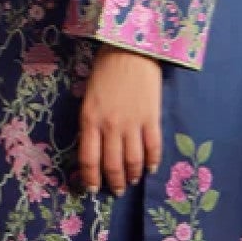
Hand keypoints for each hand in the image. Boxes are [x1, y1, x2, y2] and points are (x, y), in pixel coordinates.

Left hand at [77, 44, 162, 194]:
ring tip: (133, 181)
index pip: (89, 159)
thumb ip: (91, 123)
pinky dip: (153, 161)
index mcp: (90, 120)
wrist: (130, 48)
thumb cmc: (105, 69)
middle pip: (112, 165)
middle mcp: (110, 126)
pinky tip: (151, 168)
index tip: (92, 189)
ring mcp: (132, 123)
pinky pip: (153, 147)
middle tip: (117, 191)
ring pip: (133, 161)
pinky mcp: (151, 117)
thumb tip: (96, 148)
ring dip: (133, 175)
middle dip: (114, 183)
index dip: (90, 179)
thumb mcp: (89, 98)